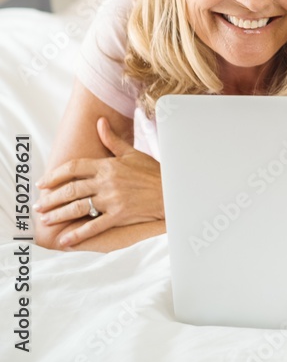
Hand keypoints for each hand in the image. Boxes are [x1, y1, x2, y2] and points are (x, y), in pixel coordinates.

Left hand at [35, 117, 163, 247]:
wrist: (172, 190)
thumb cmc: (153, 171)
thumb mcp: (132, 153)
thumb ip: (111, 140)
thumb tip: (99, 122)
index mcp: (108, 165)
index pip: (74, 167)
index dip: (55, 175)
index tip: (42, 184)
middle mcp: (106, 181)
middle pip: (71, 189)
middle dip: (51, 199)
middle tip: (38, 206)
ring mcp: (112, 199)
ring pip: (78, 207)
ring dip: (58, 214)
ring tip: (46, 220)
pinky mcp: (119, 215)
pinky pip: (94, 226)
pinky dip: (78, 234)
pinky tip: (66, 239)